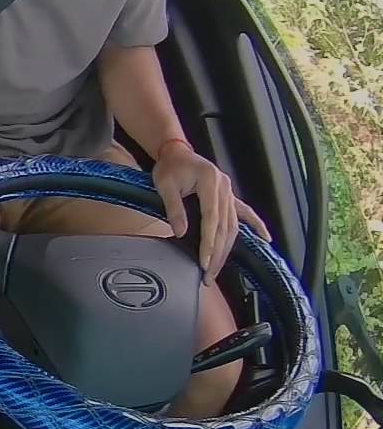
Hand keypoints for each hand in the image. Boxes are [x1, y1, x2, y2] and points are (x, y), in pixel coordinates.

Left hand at [152, 141, 270, 284]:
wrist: (176, 152)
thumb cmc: (169, 167)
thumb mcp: (164, 185)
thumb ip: (174, 208)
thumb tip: (181, 232)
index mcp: (211, 183)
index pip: (211, 219)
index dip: (209, 243)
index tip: (204, 262)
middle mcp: (225, 188)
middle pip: (225, 227)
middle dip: (218, 254)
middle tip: (209, 276)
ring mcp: (229, 192)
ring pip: (233, 225)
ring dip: (227, 249)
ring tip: (217, 269)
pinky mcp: (229, 196)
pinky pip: (245, 212)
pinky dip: (256, 225)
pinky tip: (265, 238)